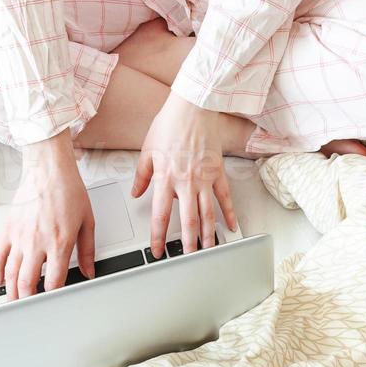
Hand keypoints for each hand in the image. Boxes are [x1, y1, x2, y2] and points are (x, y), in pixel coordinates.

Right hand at [0, 134, 94, 298]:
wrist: (48, 169)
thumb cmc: (68, 190)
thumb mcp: (87, 222)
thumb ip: (87, 250)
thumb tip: (89, 270)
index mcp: (59, 243)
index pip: (54, 281)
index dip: (54, 295)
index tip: (54, 299)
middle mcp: (37, 243)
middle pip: (27, 282)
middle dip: (28, 299)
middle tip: (30, 306)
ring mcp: (20, 237)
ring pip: (11, 273)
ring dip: (11, 291)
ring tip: (14, 300)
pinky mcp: (8, 229)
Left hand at [133, 92, 239, 256]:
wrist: (193, 107)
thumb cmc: (170, 124)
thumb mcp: (148, 150)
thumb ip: (141, 176)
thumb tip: (135, 192)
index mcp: (166, 178)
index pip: (161, 215)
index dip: (158, 236)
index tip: (157, 250)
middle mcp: (187, 182)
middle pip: (188, 220)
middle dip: (188, 244)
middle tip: (187, 259)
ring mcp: (205, 178)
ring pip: (208, 213)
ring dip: (208, 235)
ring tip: (208, 250)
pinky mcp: (218, 172)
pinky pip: (225, 197)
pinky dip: (228, 213)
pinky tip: (230, 226)